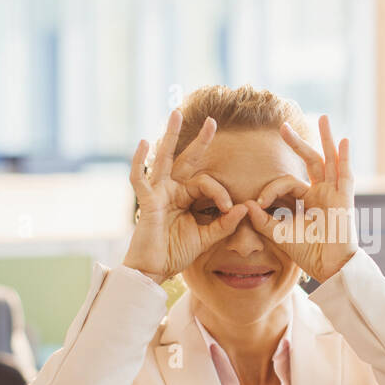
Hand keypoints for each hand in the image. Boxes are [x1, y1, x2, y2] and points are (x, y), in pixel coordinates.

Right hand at [123, 110, 248, 282]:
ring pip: (164, 159)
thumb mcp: (206, 238)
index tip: (228, 208)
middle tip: (212, 120)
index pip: (206, 183)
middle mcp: (172, 190)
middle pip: (186, 159)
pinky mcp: (146, 201)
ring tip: (176, 114)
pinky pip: (140, 177)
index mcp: (186, 197)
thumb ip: (224, 224)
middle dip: (199, 140)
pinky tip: (144, 142)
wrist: (155, 270)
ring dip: (171, 136)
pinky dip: (140, 161)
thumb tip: (244, 208)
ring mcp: (158, 193)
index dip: (220, 193)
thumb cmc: (176, 253)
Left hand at [245, 115, 355, 282]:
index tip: (259, 204)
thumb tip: (245, 203)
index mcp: (307, 200)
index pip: (286, 182)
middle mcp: (321, 193)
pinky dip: (345, 157)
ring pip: (330, 160)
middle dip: (297, 143)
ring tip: (324, 118)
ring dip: (326, 139)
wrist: (327, 266)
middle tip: (283, 126)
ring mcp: (334, 193)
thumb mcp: (278, 233)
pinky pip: (345, 175)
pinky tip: (343, 141)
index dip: (270, 189)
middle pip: (311, 160)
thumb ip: (262, 219)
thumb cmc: (306, 252)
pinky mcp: (345, 199)